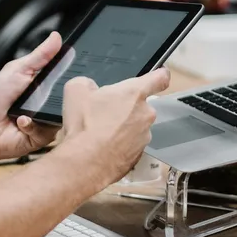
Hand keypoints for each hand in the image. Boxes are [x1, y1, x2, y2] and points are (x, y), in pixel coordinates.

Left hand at [0, 32, 62, 161]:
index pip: (66, 77)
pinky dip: (32, 124)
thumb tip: (56, 37)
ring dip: (42, 110)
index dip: (72, 72)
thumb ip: (39, 55)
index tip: (76, 66)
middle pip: (68, 97)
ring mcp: (48, 120)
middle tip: (45, 91)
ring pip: (61, 115)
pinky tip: (21, 121)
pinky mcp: (44, 137)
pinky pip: (48, 131)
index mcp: (45, 85)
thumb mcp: (18, 70)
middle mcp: (50, 103)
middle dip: (59, 94)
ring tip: (27, 109)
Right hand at [60, 69, 170, 187]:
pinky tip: (102, 147)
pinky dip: (119, 145)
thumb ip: (87, 83)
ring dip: (122, 128)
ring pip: (135, 127)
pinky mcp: (138, 156)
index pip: (159, 78)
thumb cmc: (85, 125)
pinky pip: (130, 145)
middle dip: (126, 107)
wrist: (86, 162)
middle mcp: (145, 114)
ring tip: (99, 133)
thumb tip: (89, 88)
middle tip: (104, 112)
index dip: (160, 75)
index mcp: (134, 93)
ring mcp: (144, 137)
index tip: (160, 75)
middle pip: (141, 105)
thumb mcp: (75, 90)